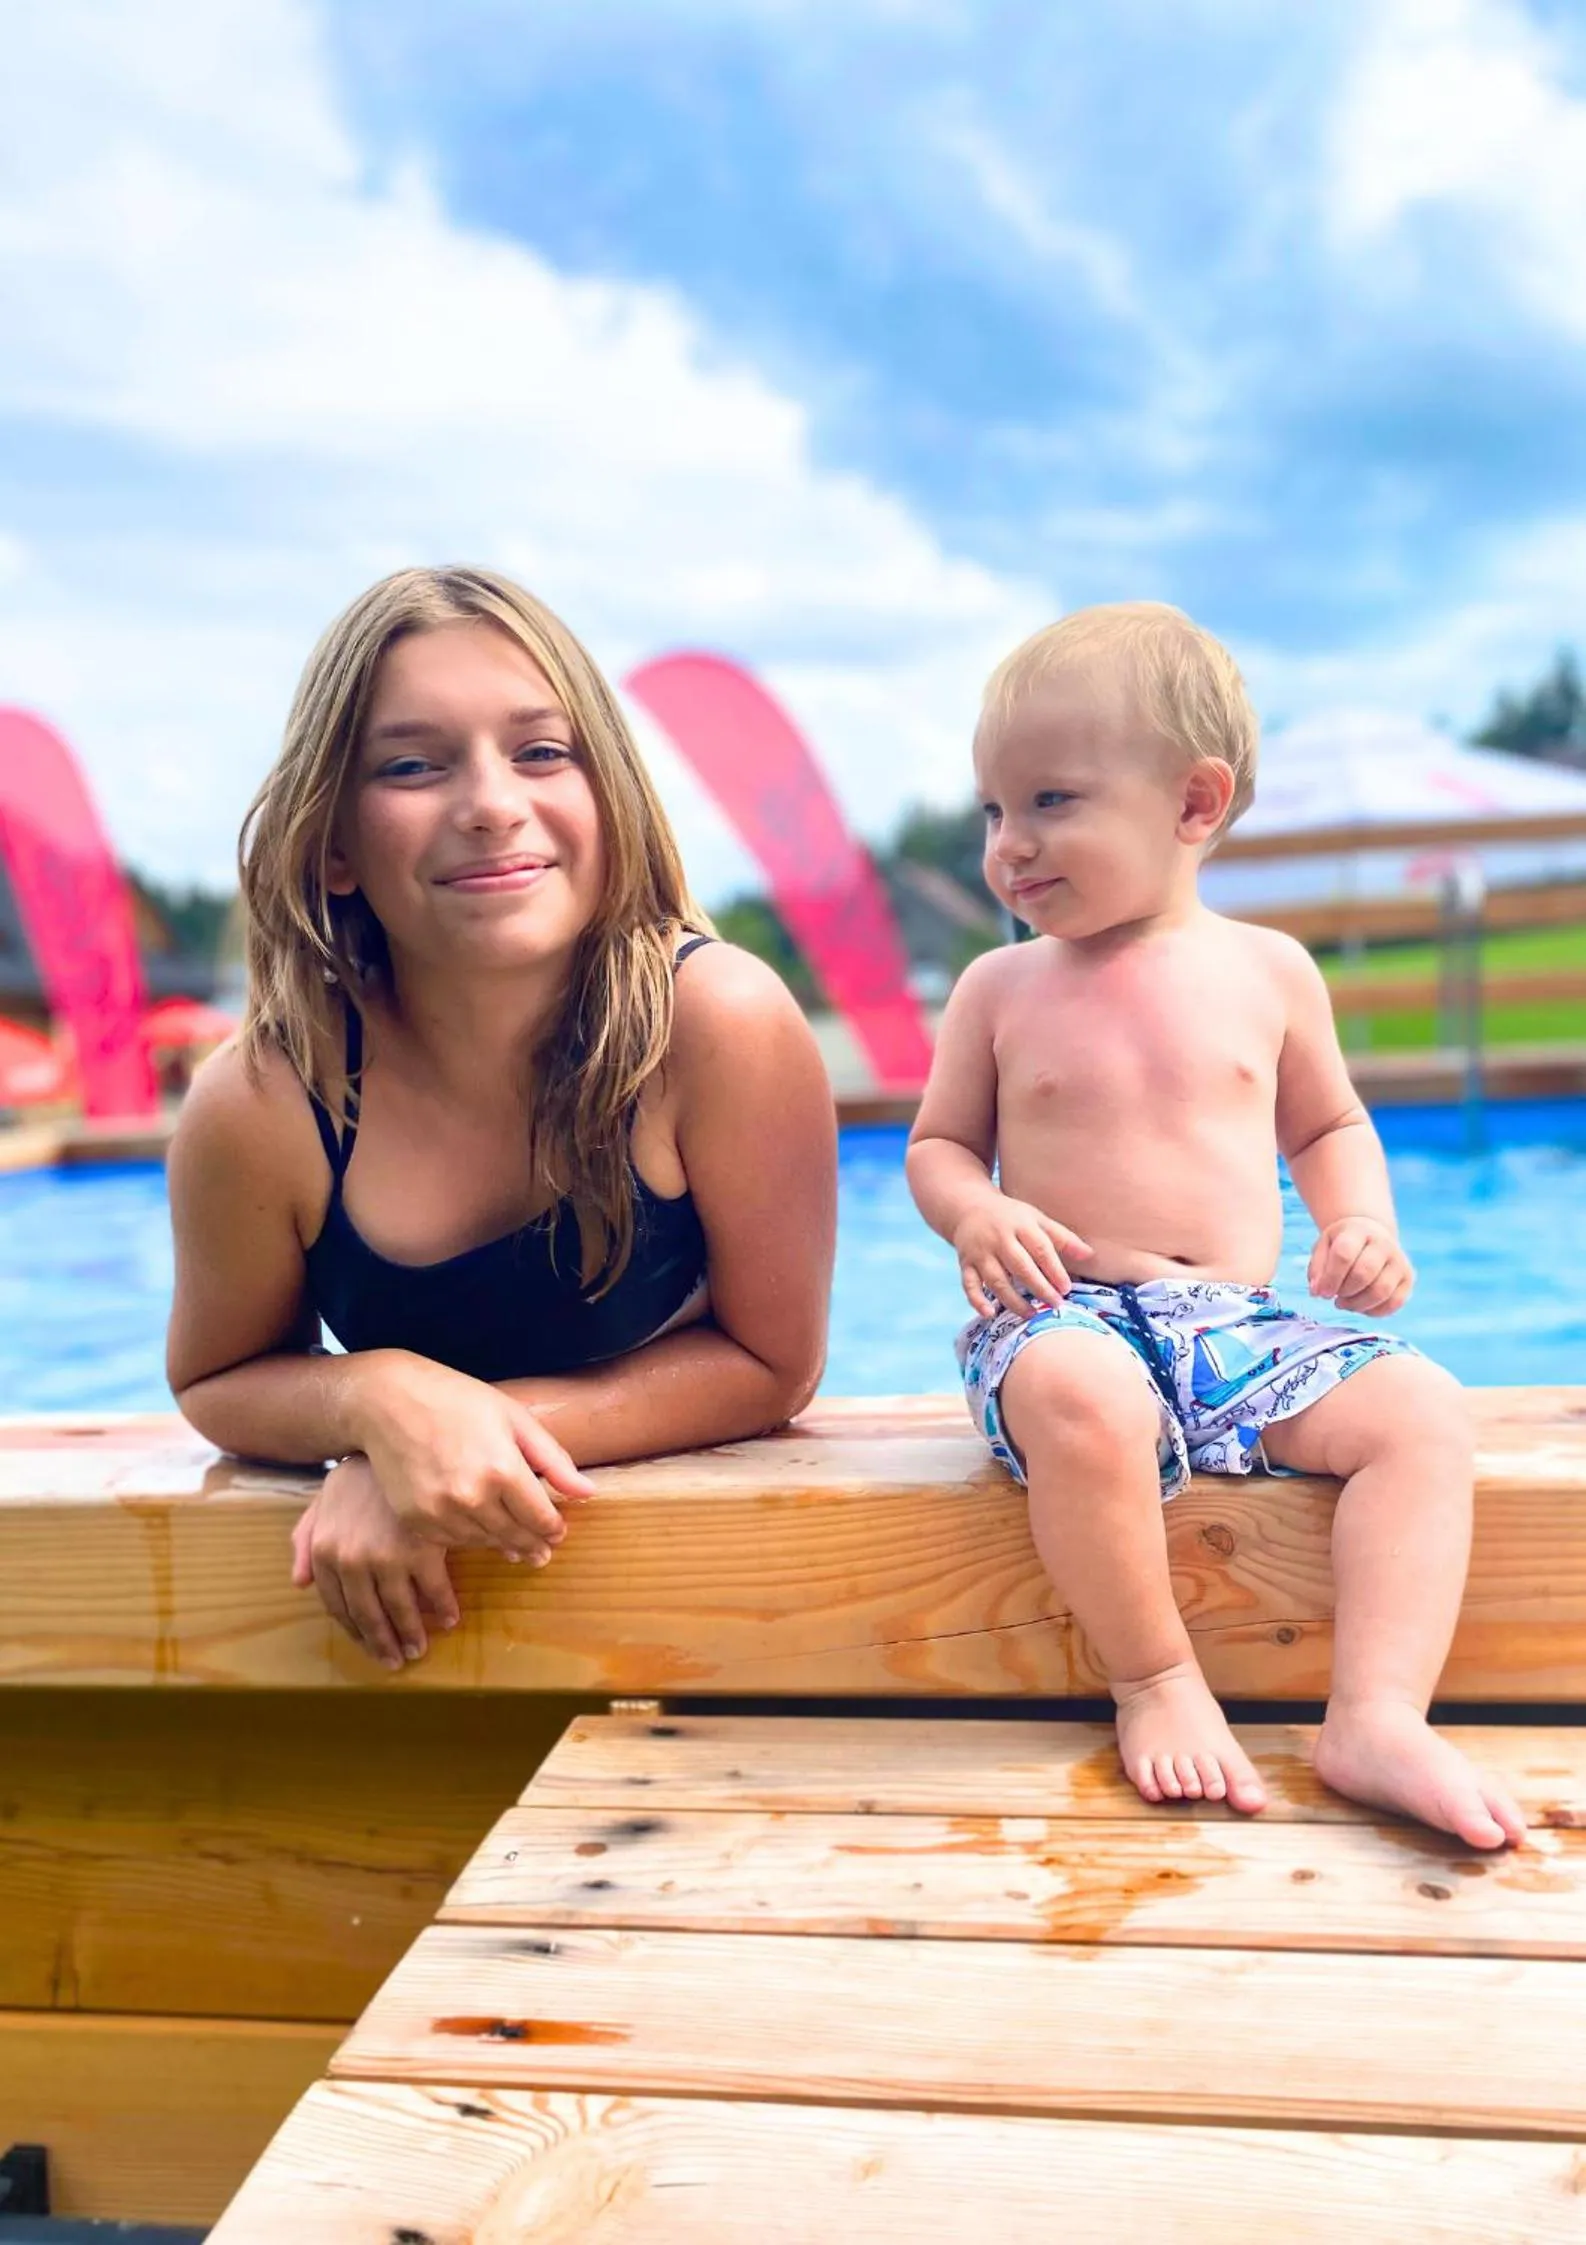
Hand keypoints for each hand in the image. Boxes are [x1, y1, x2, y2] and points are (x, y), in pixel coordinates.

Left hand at [291, 1456, 460, 1670]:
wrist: (394, 1439)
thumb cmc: (359, 1473)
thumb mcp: (322, 1502)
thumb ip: (305, 1540)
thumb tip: (298, 1583)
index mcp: (324, 1553)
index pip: (339, 1607)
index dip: (356, 1631)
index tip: (370, 1645)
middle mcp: (351, 1562)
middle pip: (369, 1616)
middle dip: (384, 1644)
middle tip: (397, 1660)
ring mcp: (387, 1558)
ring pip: (402, 1611)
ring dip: (413, 1635)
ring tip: (420, 1648)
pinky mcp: (422, 1549)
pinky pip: (435, 1591)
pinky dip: (443, 1608)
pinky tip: (449, 1617)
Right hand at [350, 1352, 596, 1556]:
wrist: (388, 1402)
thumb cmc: (457, 1401)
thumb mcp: (514, 1418)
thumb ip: (553, 1459)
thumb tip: (588, 1492)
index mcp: (503, 1468)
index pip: (541, 1518)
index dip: (554, 1529)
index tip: (558, 1532)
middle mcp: (472, 1496)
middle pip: (515, 1536)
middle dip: (533, 1545)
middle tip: (543, 1554)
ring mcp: (440, 1511)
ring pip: (484, 1542)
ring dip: (503, 1546)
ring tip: (516, 1550)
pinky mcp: (415, 1520)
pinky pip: (452, 1542)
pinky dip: (469, 1540)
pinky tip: (479, 1535)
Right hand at [952, 1194, 1092, 1317]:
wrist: (968, 1208)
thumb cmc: (1010, 1217)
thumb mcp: (1036, 1219)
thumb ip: (1062, 1238)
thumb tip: (1089, 1255)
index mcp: (1020, 1225)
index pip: (1040, 1249)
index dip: (1054, 1270)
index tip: (1067, 1288)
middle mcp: (999, 1239)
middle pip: (1020, 1266)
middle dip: (1039, 1288)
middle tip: (1056, 1304)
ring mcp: (980, 1253)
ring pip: (997, 1280)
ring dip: (1013, 1300)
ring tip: (1032, 1314)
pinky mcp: (966, 1264)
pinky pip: (969, 1284)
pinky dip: (976, 1300)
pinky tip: (989, 1313)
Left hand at [1307, 1216, 1412, 1315]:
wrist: (1371, 1236)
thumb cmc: (1342, 1244)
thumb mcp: (1323, 1247)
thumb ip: (1317, 1268)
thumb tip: (1317, 1292)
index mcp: (1359, 1230)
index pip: (1344, 1254)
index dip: (1330, 1278)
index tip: (1321, 1292)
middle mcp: (1384, 1243)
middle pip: (1364, 1273)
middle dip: (1344, 1291)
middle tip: (1335, 1296)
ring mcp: (1399, 1260)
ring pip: (1380, 1291)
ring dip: (1357, 1304)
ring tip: (1344, 1302)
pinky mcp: (1408, 1278)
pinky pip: (1394, 1303)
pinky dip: (1374, 1311)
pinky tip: (1360, 1306)